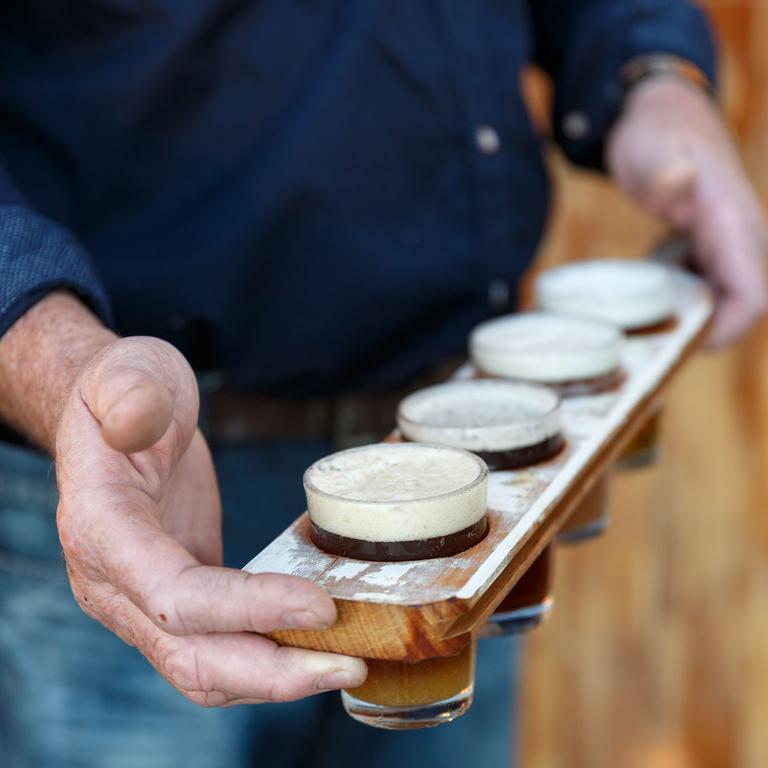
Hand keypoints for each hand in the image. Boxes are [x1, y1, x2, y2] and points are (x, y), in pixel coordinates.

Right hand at [55, 336, 365, 705]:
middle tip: (351, 666)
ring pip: (204, 666)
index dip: (246, 608)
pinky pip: (219, 644)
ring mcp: (141, 598)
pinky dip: (266, 656)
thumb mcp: (130, 372)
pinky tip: (316, 647)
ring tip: (345, 666)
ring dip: (274, 679)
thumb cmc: (127, 389)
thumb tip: (137, 421)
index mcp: (102, 531)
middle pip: (190, 656)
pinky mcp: (176, 596)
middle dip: (270, 674)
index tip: (321, 606)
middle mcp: (114, 583)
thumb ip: (132, 394)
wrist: (118, 415)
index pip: (175, 595)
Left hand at [607, 77, 767, 346]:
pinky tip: (660, 285)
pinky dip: (691, 293)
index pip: (753, 291)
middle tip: (664, 334)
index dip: (732, 327)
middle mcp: (742, 233)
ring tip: (656, 308)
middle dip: (715, 327)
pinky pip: (716, 281)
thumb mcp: (649, 150)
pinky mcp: (717, 242)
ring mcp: (732, 238)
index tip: (695, 345)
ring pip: (733, 293)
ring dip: (701, 311)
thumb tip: (678, 182)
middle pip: (749, 300)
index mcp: (732, 220)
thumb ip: (663, 170)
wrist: (660, 117)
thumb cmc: (655, 135)